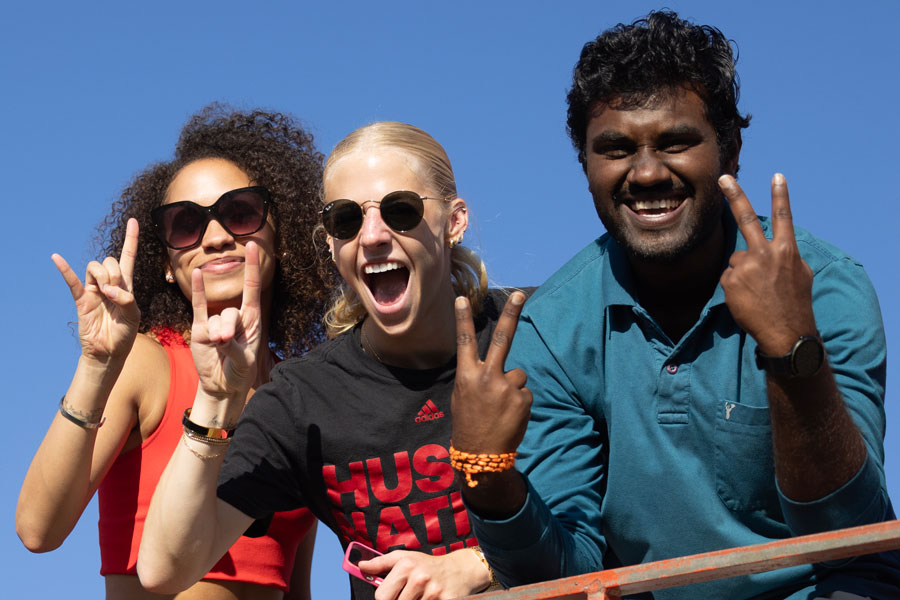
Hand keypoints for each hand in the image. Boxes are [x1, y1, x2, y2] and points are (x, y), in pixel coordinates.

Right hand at [54, 218, 139, 364]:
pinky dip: (65, 269)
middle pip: (110, 261)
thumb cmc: (124, 334)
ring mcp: (94, 289)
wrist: (109, 352)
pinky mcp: (81, 299)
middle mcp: (109, 283)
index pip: (128, 257)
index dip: (131, 239)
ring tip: (106, 294)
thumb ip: (126, 300)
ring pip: (95, 267)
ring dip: (102, 276)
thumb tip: (109, 290)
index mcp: (125, 284)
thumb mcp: (134, 316)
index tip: (132, 220)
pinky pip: (72, 281)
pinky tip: (56, 258)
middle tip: (116, 293)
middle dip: (115, 273)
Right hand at [190, 241, 262, 398]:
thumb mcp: (243, 362)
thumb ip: (234, 348)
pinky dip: (198, 291)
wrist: (222, 385)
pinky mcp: (201, 329)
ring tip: (218, 348)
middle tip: (227, 344)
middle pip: (230, 311)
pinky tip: (196, 274)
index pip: (252, 288)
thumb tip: (220, 337)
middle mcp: (235, 317)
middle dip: (228, 329)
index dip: (252, 267)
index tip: (254, 246)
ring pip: (215, 319)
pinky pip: (199, 308)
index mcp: (252, 320)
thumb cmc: (239, 371)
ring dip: (216, 334)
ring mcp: (217, 321)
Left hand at [361, 549, 488, 599]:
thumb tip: (361, 566)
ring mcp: (433, 592)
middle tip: (408, 596)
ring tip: (420, 597)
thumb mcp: (404, 558)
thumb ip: (380, 563)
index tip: (391, 596)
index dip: (384, 599)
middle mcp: (419, 578)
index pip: (381, 596)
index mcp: (406, 566)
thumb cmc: (427, 565)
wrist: (460, 570)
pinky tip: (430, 599)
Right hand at [451, 292, 530, 453]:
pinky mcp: (523, 399)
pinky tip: (510, 416)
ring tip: (502, 408)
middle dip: (511, 313)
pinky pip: (525, 393)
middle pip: (503, 338)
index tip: (462, 298)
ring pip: (518, 375)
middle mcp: (487, 377)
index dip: (463, 318)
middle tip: (519, 293)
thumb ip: (479, 377)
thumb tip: (501, 368)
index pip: (465, 341)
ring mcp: (507, 388)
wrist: (482, 456)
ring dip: (513, 388)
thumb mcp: (463, 396)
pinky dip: (520, 403)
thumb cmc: (470, 423)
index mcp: (467, 376)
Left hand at [718, 174, 816, 354]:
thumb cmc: (795, 304)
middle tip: (723, 178)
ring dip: (742, 274)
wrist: (787, 333)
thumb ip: (786, 256)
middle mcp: (765, 253)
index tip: (777, 175)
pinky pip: (728, 278)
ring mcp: (746, 266)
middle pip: (746, 219)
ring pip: (736, 261)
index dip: (780, 195)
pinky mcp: (731, 280)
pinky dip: (734, 288)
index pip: (784, 217)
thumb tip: (778, 248)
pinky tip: (747, 300)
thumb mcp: (801, 274)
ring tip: (757, 293)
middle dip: (734, 195)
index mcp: (787, 250)